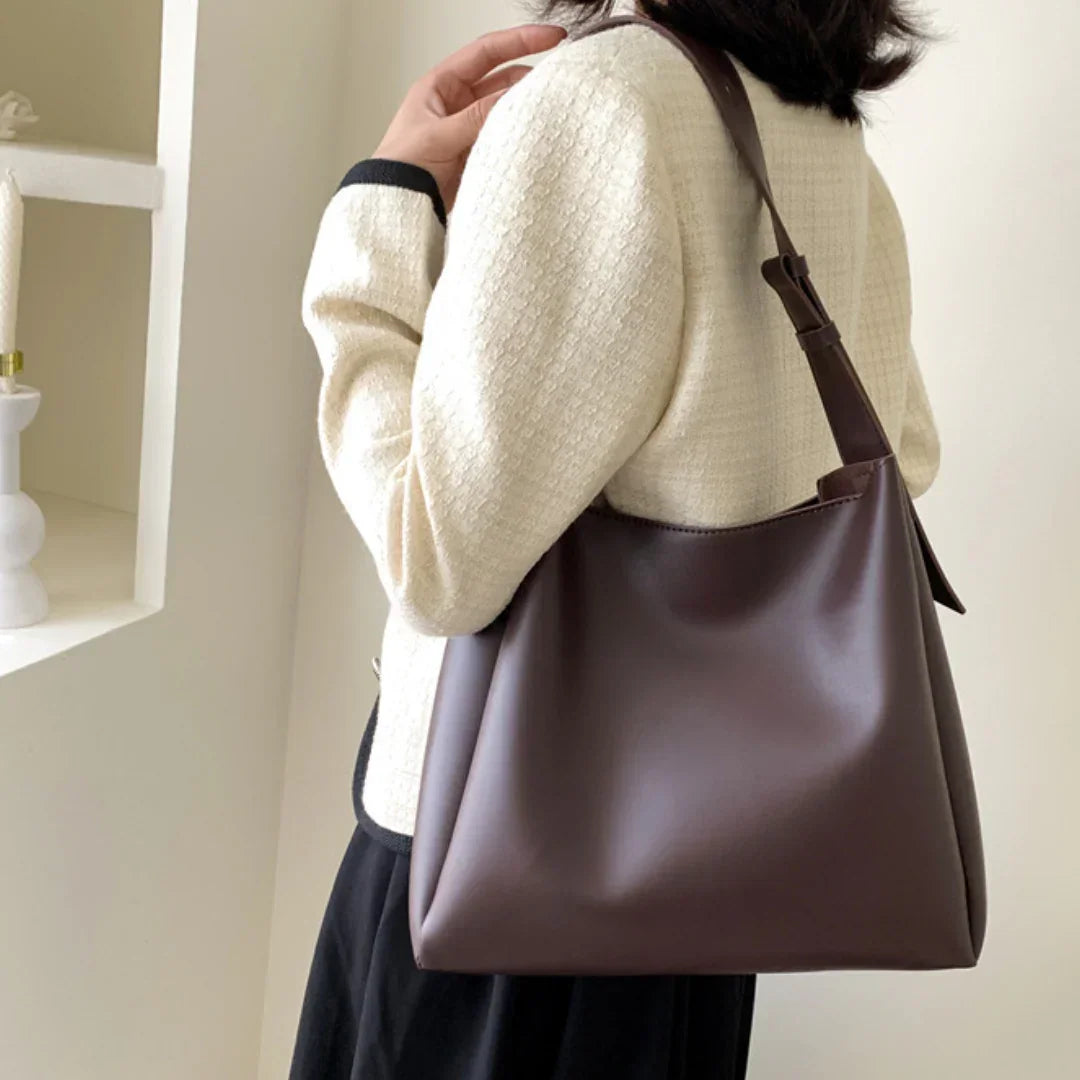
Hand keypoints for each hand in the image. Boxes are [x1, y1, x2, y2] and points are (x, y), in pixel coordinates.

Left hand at [373, 23, 567, 212]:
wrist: (394, 206)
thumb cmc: (402, 168)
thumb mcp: (439, 136)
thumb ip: (477, 117)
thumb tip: (514, 99)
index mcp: (441, 86)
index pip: (486, 52)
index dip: (521, 40)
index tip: (553, 37)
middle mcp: (456, 103)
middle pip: (501, 79)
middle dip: (529, 76)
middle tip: (559, 79)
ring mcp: (467, 129)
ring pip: (504, 110)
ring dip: (524, 109)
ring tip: (550, 110)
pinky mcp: (475, 154)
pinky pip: (502, 137)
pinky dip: (517, 135)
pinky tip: (534, 136)